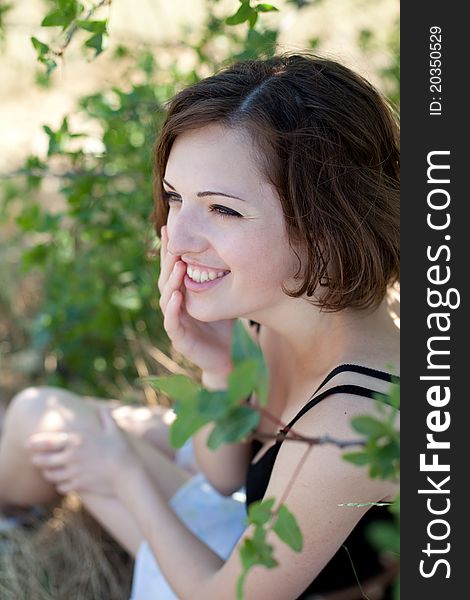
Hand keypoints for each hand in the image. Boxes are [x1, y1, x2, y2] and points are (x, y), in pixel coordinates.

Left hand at [25, 408, 138, 496]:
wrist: (127, 473)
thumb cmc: (121, 450)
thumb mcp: (114, 430)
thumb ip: (105, 418)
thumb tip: (103, 408)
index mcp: (77, 440)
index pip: (48, 441)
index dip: (35, 443)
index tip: (27, 444)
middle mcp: (72, 456)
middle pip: (44, 460)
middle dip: (37, 460)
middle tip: (35, 459)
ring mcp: (74, 472)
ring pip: (51, 475)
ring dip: (47, 474)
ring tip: (47, 472)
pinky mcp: (78, 485)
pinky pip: (61, 486)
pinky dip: (60, 485)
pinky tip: (63, 483)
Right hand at [158, 225, 235, 376]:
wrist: (223, 358)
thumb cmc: (221, 326)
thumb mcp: (223, 296)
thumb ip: (221, 277)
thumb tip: (233, 247)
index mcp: (182, 293)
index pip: (172, 268)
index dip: (169, 248)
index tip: (168, 226)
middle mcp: (174, 305)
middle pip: (166, 278)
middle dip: (167, 258)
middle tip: (171, 238)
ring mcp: (175, 322)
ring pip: (166, 298)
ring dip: (171, 280)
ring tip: (178, 264)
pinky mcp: (179, 339)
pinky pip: (171, 322)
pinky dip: (172, 309)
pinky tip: (176, 296)